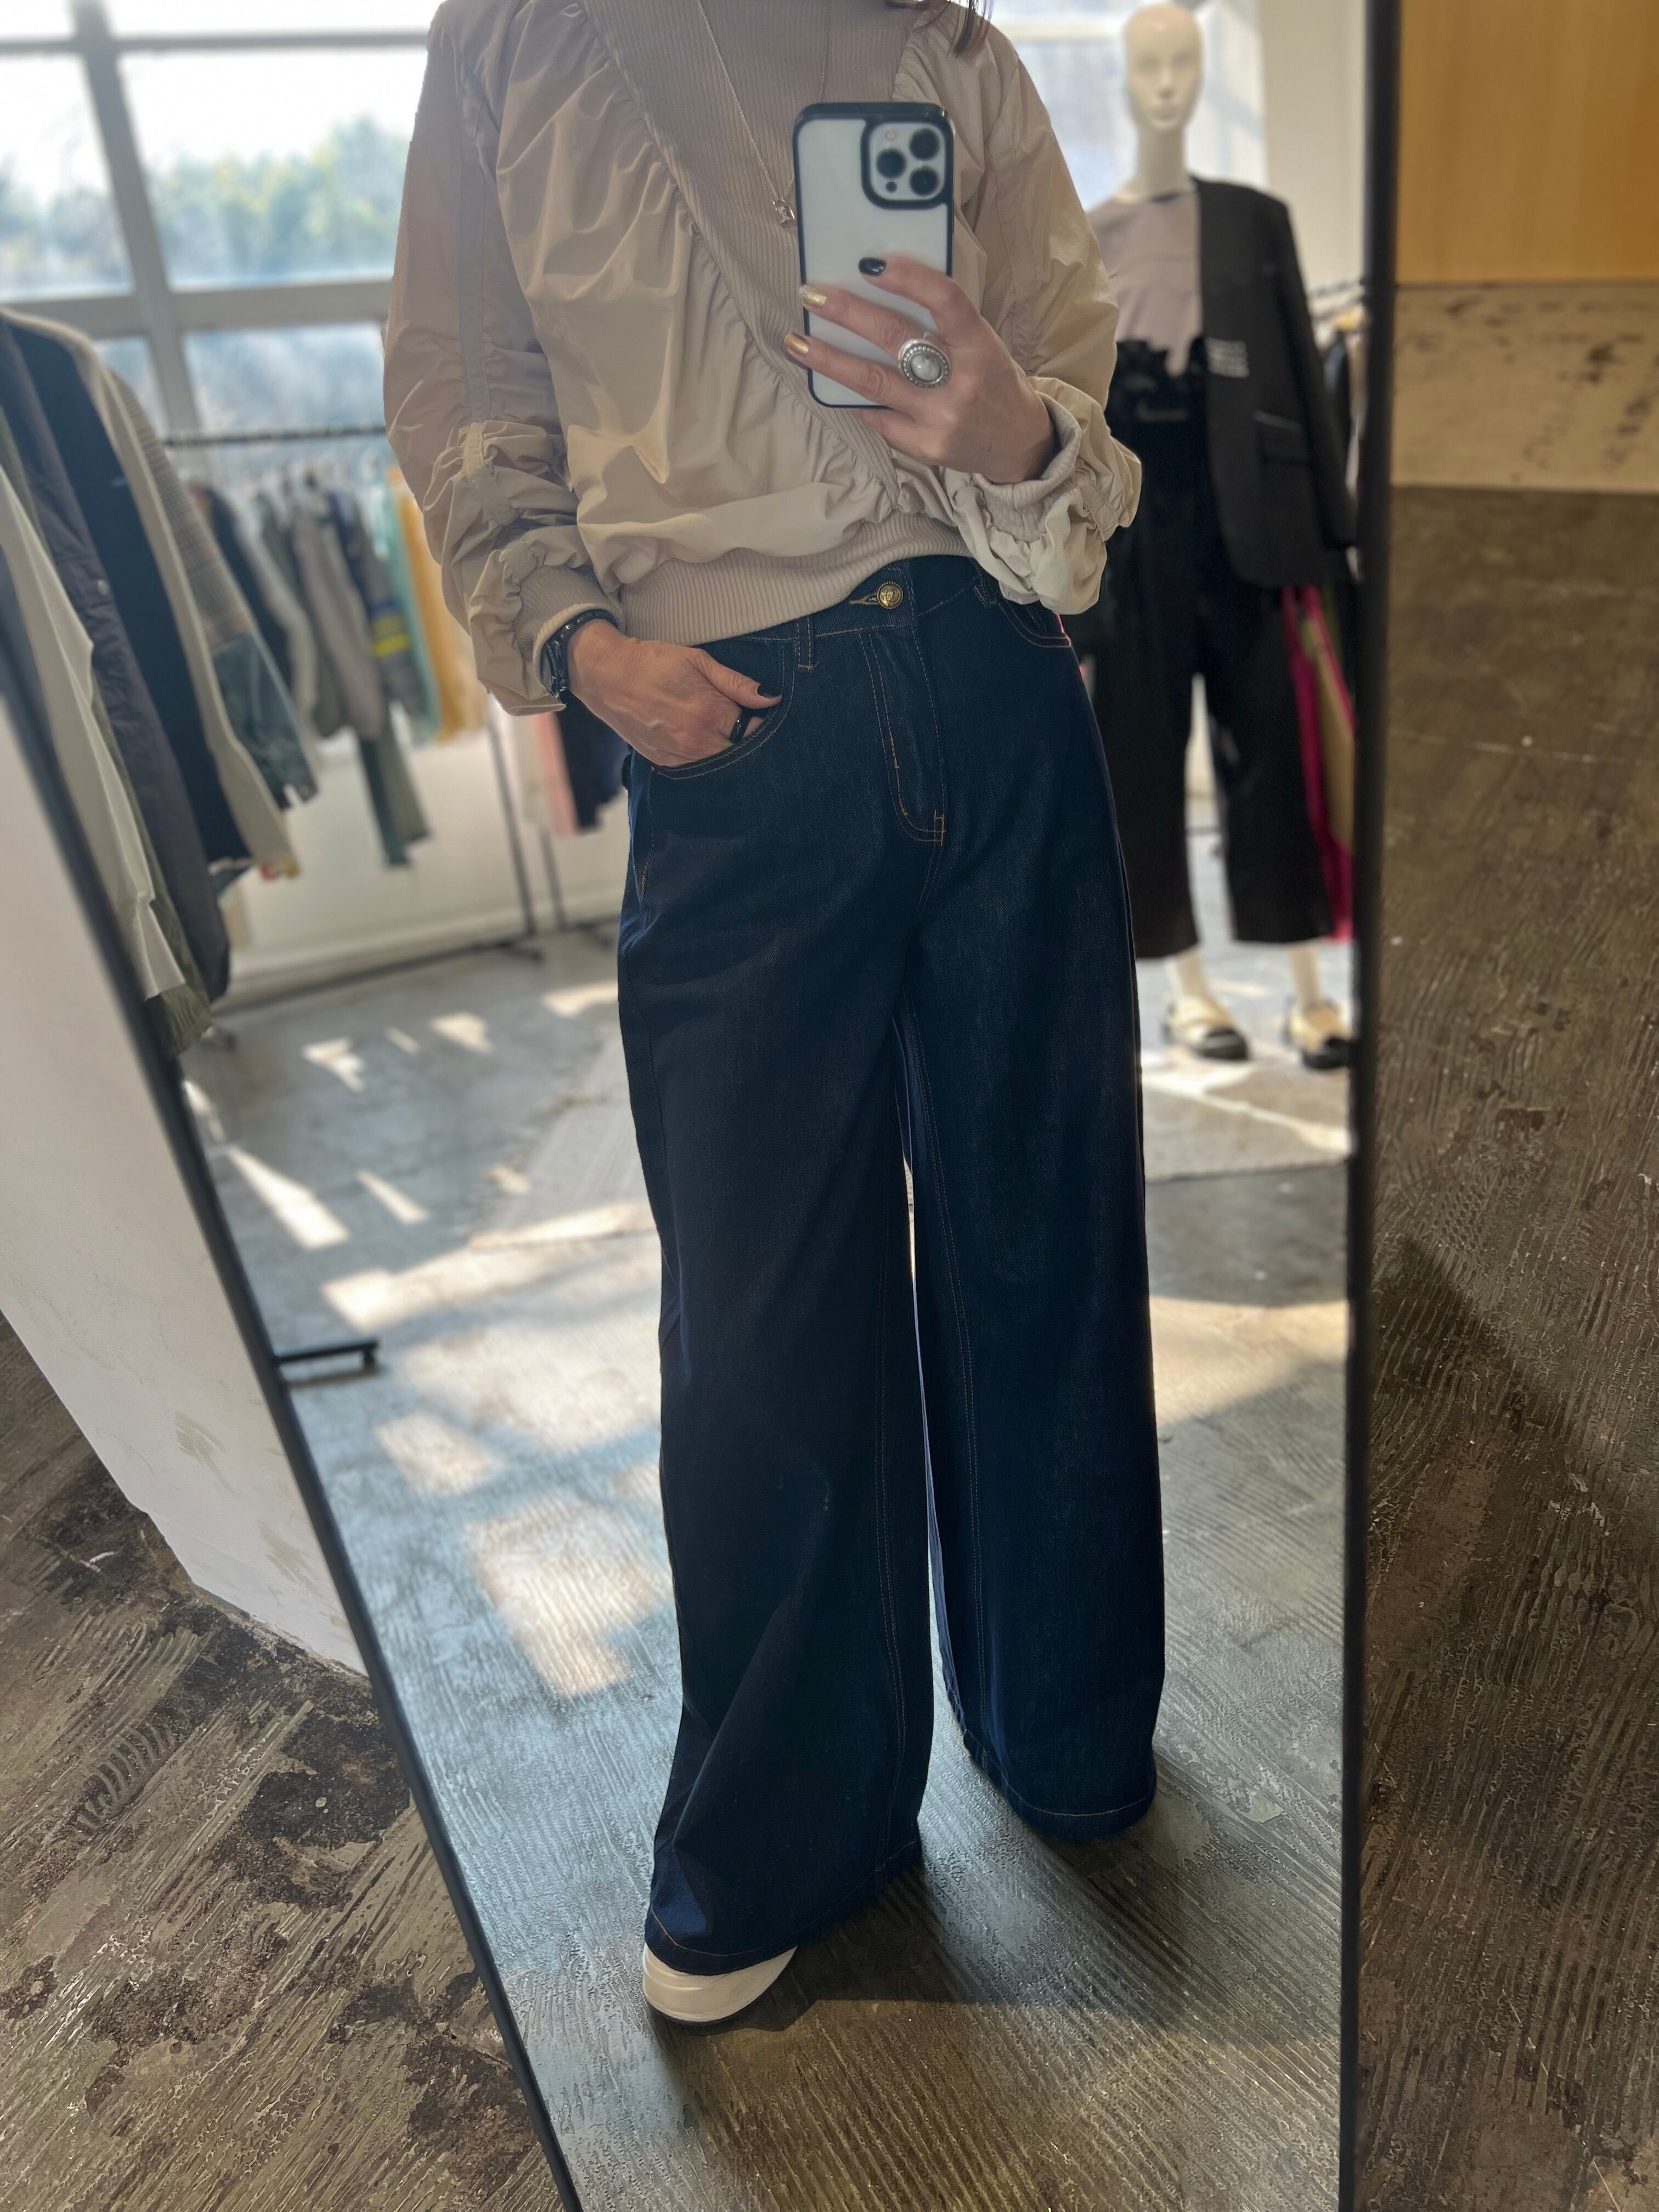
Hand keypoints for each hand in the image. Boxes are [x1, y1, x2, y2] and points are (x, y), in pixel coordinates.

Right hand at [568, 621, 778, 769]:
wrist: (607, 676)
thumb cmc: (653, 662)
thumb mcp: (698, 661)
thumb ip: (737, 683)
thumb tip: (771, 698)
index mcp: (709, 712)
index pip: (756, 731)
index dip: (763, 724)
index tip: (761, 715)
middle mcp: (696, 740)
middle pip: (741, 754)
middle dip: (749, 742)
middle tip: (745, 725)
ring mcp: (679, 756)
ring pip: (720, 766)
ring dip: (728, 753)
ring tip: (723, 732)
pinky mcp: (665, 763)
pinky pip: (697, 770)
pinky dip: (706, 759)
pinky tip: (703, 741)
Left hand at [785, 255, 1054, 483]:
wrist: (1018, 445)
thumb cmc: (995, 382)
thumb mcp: (984, 344)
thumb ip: (944, 323)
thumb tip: (884, 291)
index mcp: (980, 347)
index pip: (945, 302)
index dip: (909, 279)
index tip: (870, 263)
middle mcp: (961, 382)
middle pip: (895, 339)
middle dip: (848, 313)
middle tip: (812, 295)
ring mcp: (940, 418)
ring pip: (873, 382)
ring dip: (829, 360)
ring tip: (797, 342)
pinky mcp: (925, 447)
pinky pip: (878, 418)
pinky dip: (851, 398)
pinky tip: (827, 384)